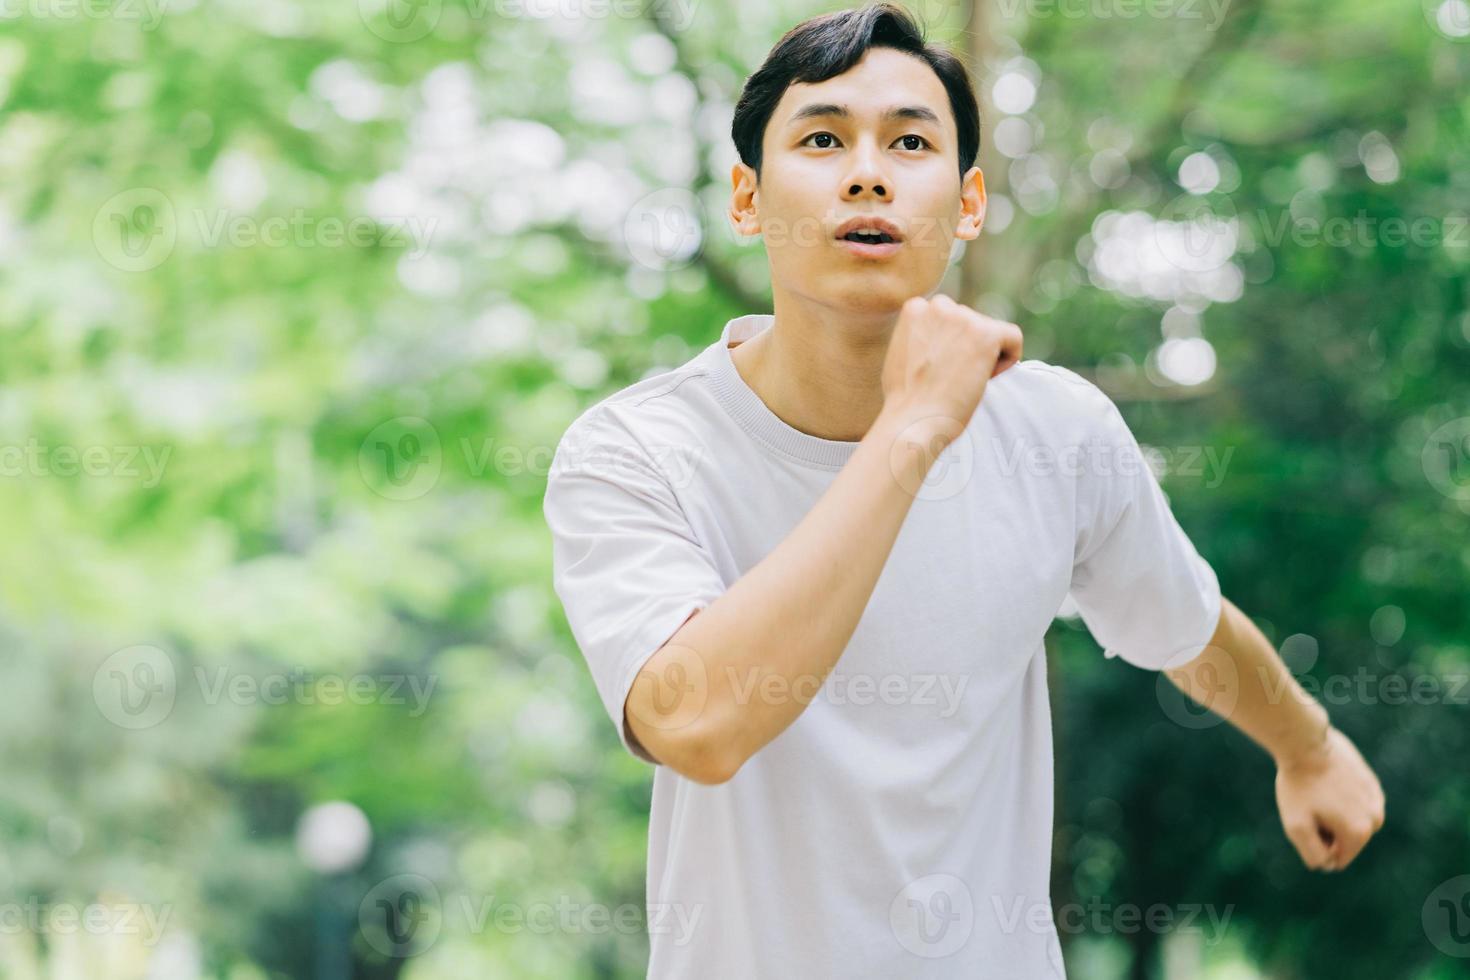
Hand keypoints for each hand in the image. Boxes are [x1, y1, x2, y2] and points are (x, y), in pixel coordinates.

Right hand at [879, 294, 1022, 451]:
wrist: (912, 421)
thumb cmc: (906, 400)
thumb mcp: (904, 354)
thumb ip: (923, 336)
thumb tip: (943, 337)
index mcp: (916, 307)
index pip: (950, 319)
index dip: (948, 347)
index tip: (937, 371)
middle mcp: (939, 305)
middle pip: (972, 323)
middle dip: (968, 349)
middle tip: (950, 380)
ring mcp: (963, 317)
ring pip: (992, 333)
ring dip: (984, 357)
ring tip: (960, 382)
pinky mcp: (986, 333)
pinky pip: (1014, 338)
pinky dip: (1008, 360)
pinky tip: (984, 378)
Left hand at [1274, 726, 1385, 870]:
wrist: (1305, 742)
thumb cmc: (1298, 785)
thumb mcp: (1296, 826)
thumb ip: (1313, 854)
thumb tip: (1328, 864)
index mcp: (1360, 833)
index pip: (1337, 858)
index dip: (1317, 843)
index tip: (1307, 819)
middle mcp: (1376, 818)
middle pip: (1346, 840)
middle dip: (1327, 829)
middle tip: (1311, 804)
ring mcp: (1376, 798)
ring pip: (1351, 820)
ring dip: (1334, 814)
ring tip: (1319, 793)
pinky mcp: (1371, 781)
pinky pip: (1353, 802)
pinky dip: (1340, 797)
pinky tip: (1326, 781)